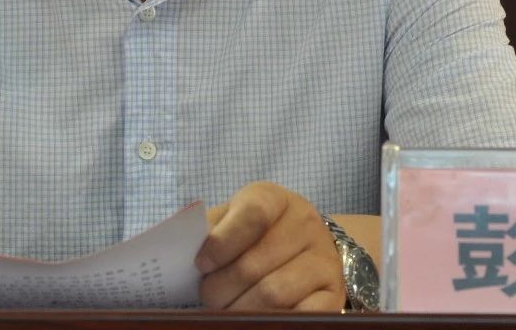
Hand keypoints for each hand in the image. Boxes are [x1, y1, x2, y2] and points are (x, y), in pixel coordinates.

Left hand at [194, 181, 343, 310]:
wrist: (307, 245)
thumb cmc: (257, 234)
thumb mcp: (234, 219)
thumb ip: (211, 229)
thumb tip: (181, 249)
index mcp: (276, 199)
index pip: (253, 214)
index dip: (222, 242)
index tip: (201, 265)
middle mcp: (306, 224)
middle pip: (254, 264)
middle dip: (220, 289)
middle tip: (207, 298)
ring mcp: (324, 259)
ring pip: (274, 294)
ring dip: (241, 310)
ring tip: (226, 311)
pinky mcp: (333, 293)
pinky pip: (302, 314)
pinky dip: (272, 320)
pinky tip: (257, 317)